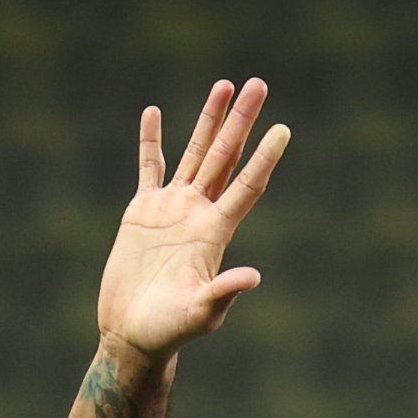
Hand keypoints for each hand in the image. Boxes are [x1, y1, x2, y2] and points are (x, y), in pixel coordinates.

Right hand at [99, 79, 289, 360]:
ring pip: (195, 154)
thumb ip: (223, 293)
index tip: (283, 129)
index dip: (264, 158)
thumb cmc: (171, 330)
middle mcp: (199, 213)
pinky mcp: (143, 212)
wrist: (134, 333)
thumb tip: (253, 277)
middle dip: (241, 121)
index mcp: (216, 233)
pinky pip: (149, 168)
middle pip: (226, 157)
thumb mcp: (200, 314)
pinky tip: (154, 112)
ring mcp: (172, 209)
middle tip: (259, 84)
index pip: (247, 186)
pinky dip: (150, 141)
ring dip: (209, 120)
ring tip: (223, 85)